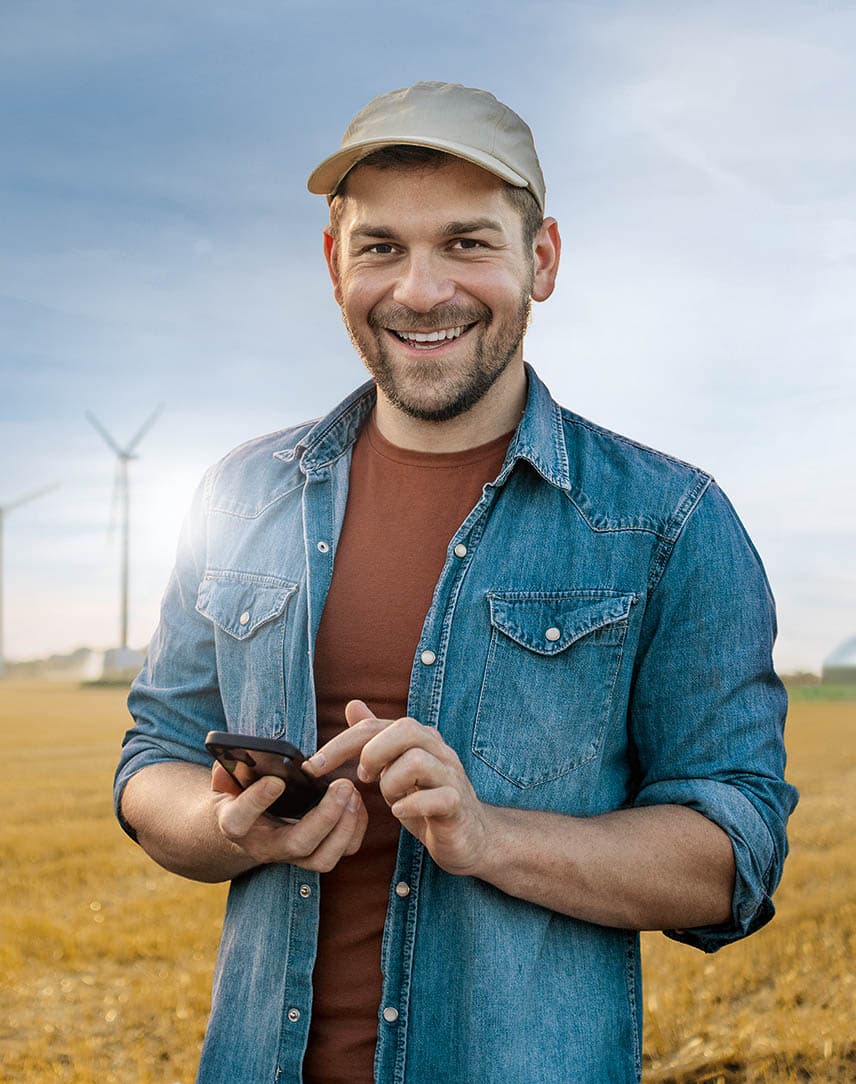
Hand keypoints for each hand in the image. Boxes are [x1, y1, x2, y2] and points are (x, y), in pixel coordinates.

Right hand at [210, 761, 366, 871]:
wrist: (248, 831)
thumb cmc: (239, 798)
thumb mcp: (226, 784)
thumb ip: (226, 772)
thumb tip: (230, 762)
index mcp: (236, 825)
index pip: (239, 821)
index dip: (257, 801)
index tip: (277, 781)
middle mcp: (266, 847)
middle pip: (297, 844)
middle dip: (324, 816)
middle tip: (342, 785)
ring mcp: (293, 856)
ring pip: (323, 858)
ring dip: (344, 825)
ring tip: (352, 792)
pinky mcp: (316, 856)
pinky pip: (342, 852)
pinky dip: (355, 827)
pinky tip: (356, 801)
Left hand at [306, 701, 493, 877]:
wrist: (470, 837)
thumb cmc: (429, 800)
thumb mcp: (396, 768)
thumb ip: (376, 738)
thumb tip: (352, 706)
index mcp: (419, 739)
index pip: (375, 726)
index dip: (340, 743)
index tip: (315, 766)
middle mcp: (438, 750)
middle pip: (404, 728)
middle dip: (371, 752)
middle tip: (363, 778)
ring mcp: (451, 776)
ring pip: (417, 760)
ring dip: (391, 782)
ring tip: (389, 798)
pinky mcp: (457, 804)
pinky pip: (437, 797)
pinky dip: (412, 804)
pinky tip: (400, 811)